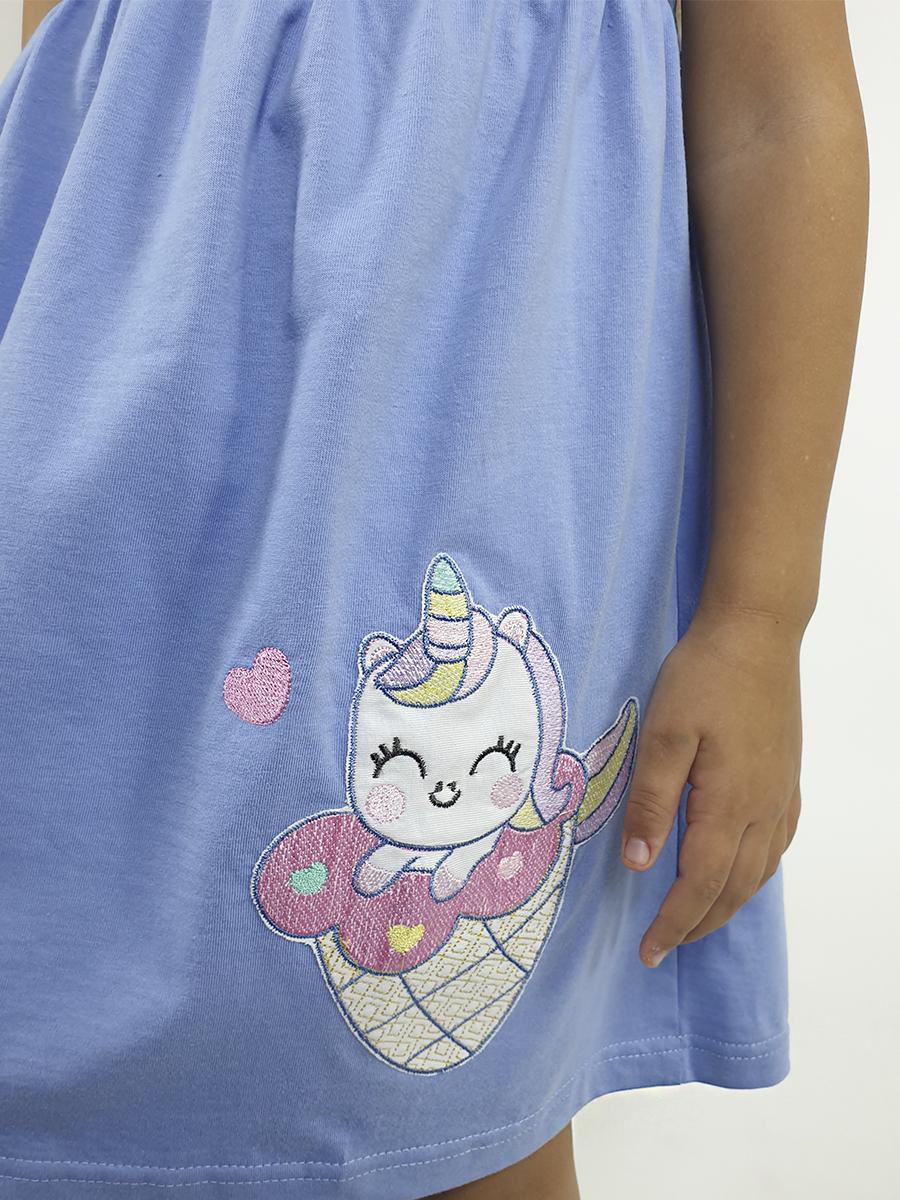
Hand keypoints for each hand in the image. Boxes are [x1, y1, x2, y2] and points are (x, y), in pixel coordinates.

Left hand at [621, 602, 803, 966]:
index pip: (699, 886)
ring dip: (726, 904)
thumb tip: (637, 863)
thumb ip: (650, 801)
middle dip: (697, 925)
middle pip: (733, 889)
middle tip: (663, 947)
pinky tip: (741, 870)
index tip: (648, 952)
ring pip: (759, 872)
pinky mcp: (787, 777)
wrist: (757, 633)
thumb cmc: (704, 677)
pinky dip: (755, 873)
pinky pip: (777, 844)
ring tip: (695, 920)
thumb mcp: (662, 735)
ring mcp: (781, 794)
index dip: (673, 924)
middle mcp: (762, 810)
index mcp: (728, 805)